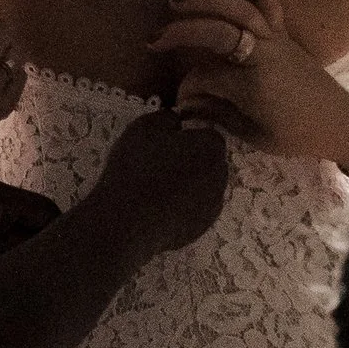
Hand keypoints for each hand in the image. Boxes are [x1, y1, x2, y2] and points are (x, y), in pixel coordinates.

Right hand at [88, 107, 229, 257]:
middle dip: (189, 160)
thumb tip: (177, 122)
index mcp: (211, 147)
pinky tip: (156, 208)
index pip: (206, 134)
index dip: (185, 136)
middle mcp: (220, 176)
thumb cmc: (137, 167)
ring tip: (153, 188)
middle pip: (207, 161)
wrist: (128, 223)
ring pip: (201, 187)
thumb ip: (167, 117)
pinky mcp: (200, 229)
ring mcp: (212, 206)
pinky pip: (192, 210)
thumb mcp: (145, 126)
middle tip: (157, 163)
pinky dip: (180, 207)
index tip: (162, 142)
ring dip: (185, 184)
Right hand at [149, 0, 348, 175]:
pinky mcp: (283, 32)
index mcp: (253, 87)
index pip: (204, 78)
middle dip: (183, 34)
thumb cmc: (297, 136)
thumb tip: (182, 105)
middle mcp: (264, 56)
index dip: (186, 89)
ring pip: (240, 10)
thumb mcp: (254, 136)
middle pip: (218, 34)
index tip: (180, 103)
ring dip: (207, 0)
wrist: (340, 122)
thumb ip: (217, 116)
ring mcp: (275, 39)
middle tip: (153, 40)